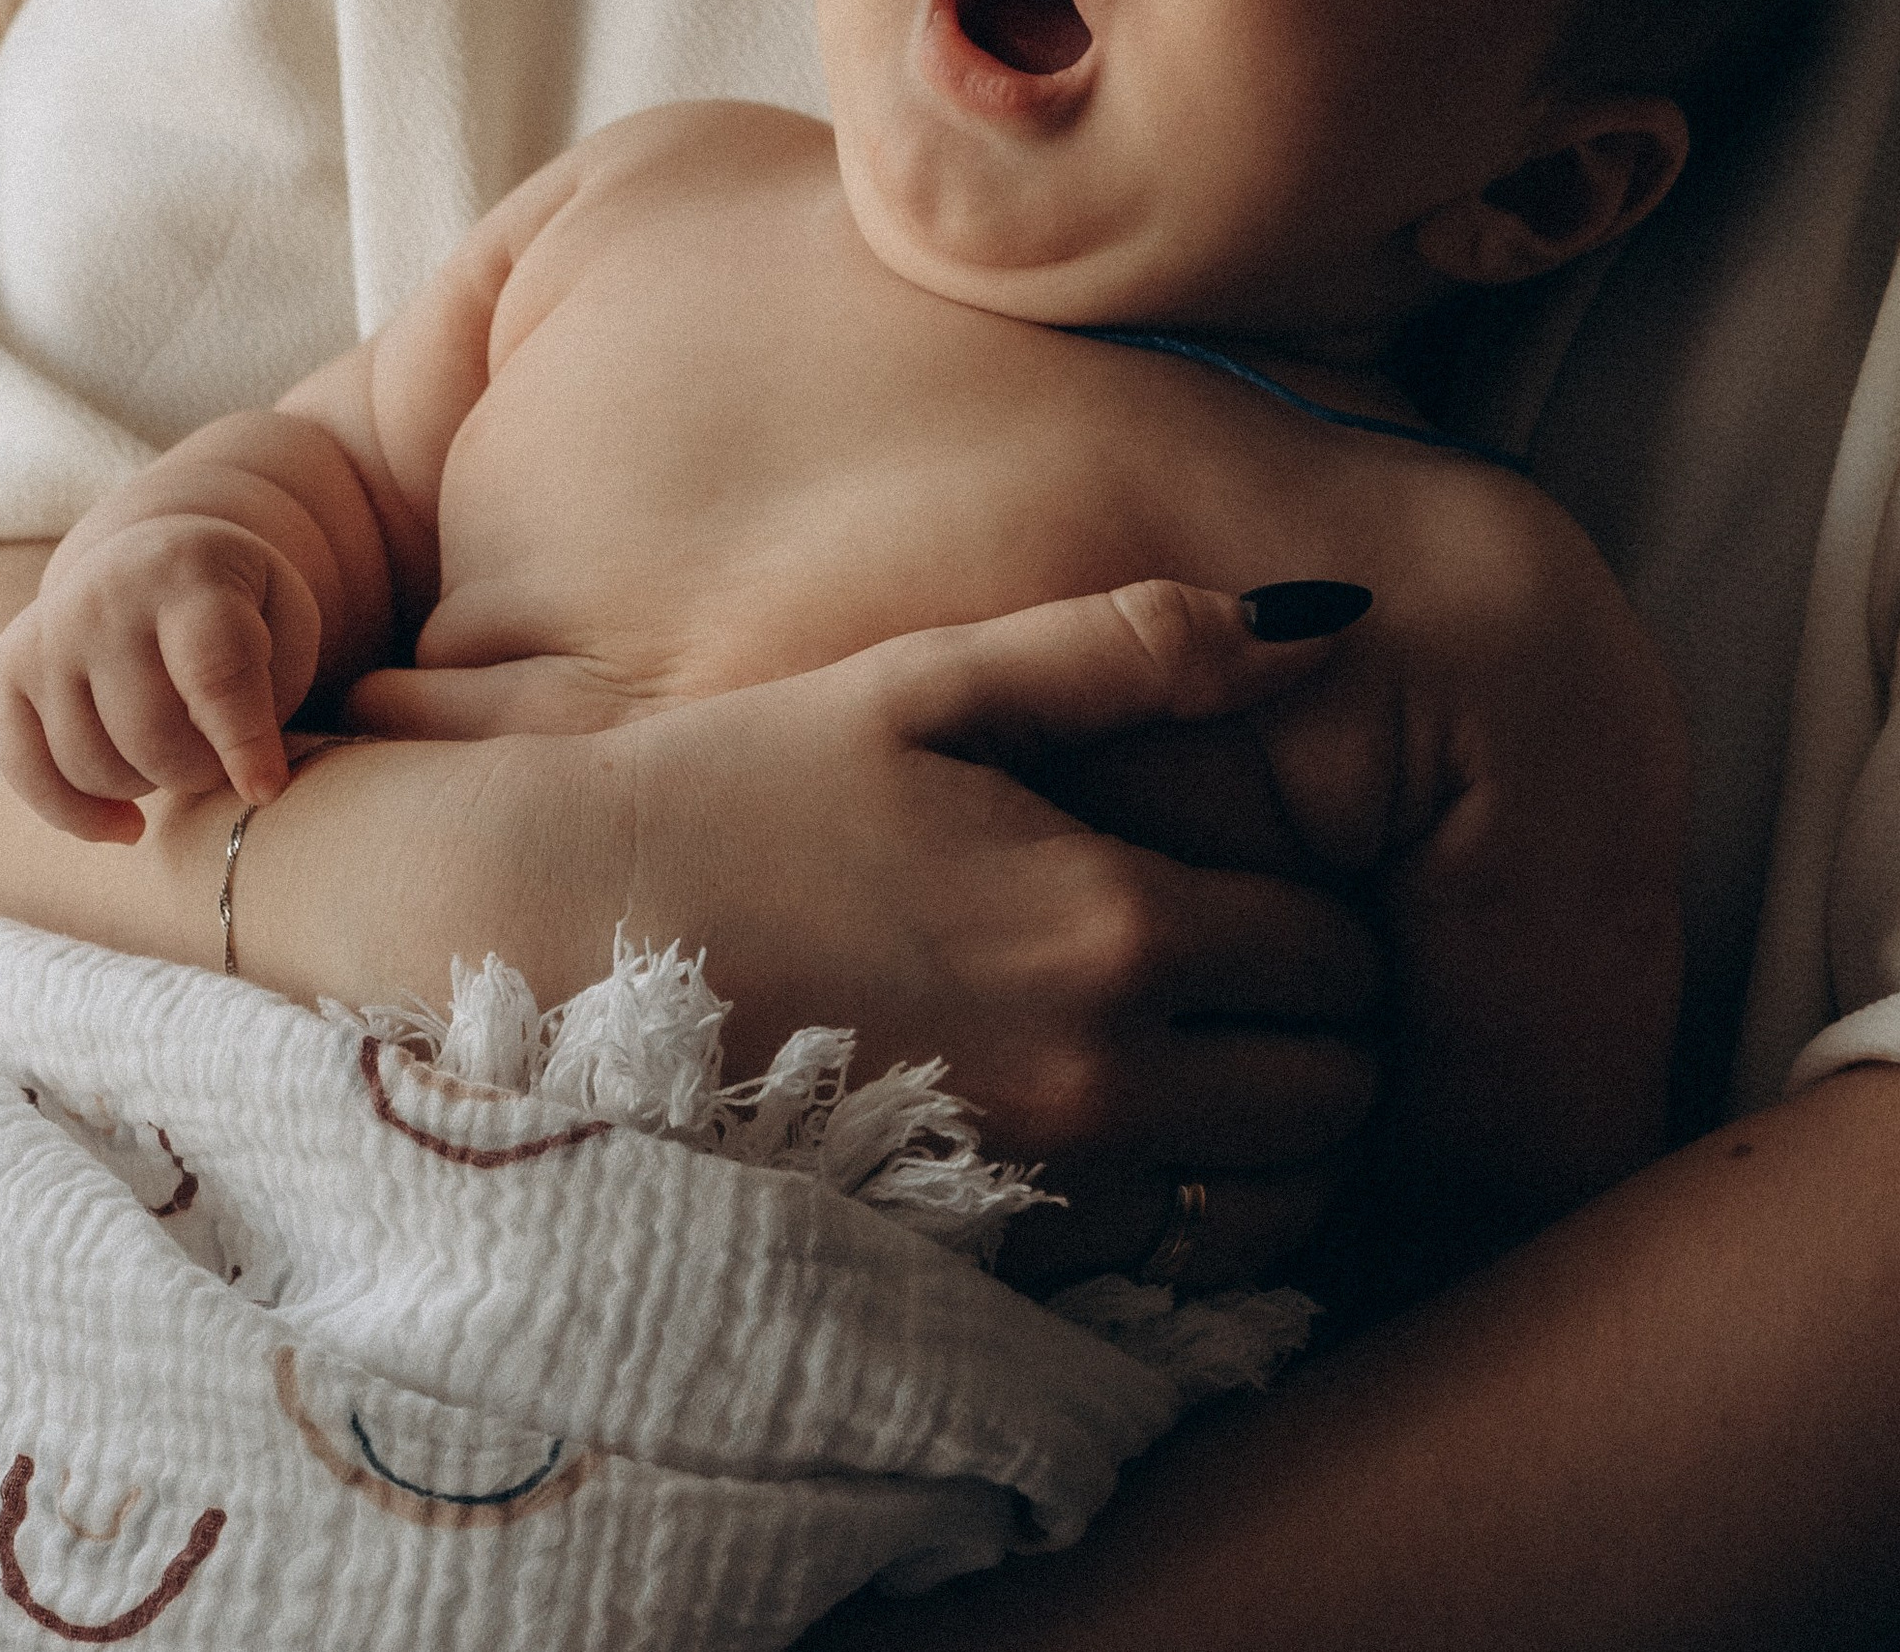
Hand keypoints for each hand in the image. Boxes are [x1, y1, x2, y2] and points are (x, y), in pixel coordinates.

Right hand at [0, 519, 324, 842]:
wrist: (154, 561)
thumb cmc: (238, 608)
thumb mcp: (285, 622)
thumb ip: (272, 693)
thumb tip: (249, 788)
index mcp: (189, 572)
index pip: (214, 671)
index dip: (243, 741)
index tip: (265, 792)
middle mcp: (106, 594)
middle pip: (150, 734)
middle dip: (198, 771)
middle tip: (221, 758)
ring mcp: (48, 630)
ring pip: (91, 765)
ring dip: (145, 786)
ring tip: (175, 752)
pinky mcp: (8, 668)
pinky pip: (27, 773)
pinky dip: (78, 816)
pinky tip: (126, 825)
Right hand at [355, 579, 1383, 1285]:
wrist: (558, 942)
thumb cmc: (745, 787)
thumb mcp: (931, 682)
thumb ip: (1129, 648)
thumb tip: (1317, 614)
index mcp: (1116, 920)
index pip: (1341, 955)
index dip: (1320, 919)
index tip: (1256, 894)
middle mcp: (1105, 1076)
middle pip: (1338, 1096)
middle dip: (1317, 1035)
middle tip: (1235, 985)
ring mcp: (1044, 1194)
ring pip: (1273, 1211)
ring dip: (1263, 1148)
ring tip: (1183, 1072)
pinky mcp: (983, 1269)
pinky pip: (1165, 1285)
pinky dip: (1176, 1232)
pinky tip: (1103, 1152)